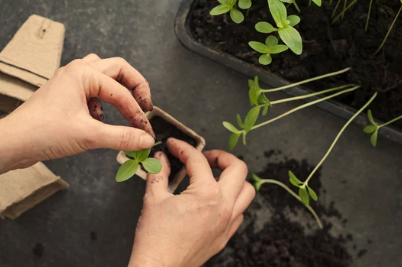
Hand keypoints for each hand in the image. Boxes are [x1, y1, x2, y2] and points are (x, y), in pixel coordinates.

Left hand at [0, 54, 154, 172]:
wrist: (13, 143)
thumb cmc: (43, 132)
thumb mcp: (89, 135)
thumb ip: (122, 137)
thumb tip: (146, 140)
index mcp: (83, 74)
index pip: (122, 92)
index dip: (137, 113)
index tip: (145, 131)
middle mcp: (78, 71)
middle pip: (119, 70)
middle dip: (136, 88)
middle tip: (146, 106)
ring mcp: (71, 81)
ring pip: (105, 75)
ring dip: (119, 90)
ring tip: (126, 109)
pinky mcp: (67, 94)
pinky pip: (93, 90)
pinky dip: (103, 101)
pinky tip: (100, 119)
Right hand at [129, 138, 254, 266]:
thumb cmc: (155, 238)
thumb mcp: (153, 199)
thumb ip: (159, 172)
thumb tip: (161, 158)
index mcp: (206, 195)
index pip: (198, 160)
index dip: (183, 148)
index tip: (174, 146)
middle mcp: (223, 207)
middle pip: (238, 169)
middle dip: (221, 156)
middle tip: (205, 157)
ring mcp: (227, 223)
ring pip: (247, 192)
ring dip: (234, 179)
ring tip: (216, 176)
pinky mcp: (225, 236)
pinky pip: (240, 212)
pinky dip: (233, 200)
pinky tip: (216, 200)